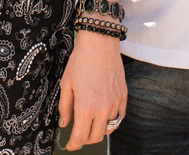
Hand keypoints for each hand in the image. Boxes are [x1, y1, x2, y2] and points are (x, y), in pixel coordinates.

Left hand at [58, 30, 125, 148]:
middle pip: (95, 137)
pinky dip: (110, 120)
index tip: (70, 145)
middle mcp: (102, 109)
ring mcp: (115, 104)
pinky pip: (119, 118)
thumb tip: (64, 123)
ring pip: (108, 129)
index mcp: (85, 107)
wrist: (100, 43)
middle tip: (78, 134)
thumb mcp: (66, 84)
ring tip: (90, 123)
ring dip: (98, 130)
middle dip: (85, 139)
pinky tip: (103, 114)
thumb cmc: (81, 61)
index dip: (73, 145)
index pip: (80, 137)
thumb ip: (65, 107)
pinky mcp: (124, 97)